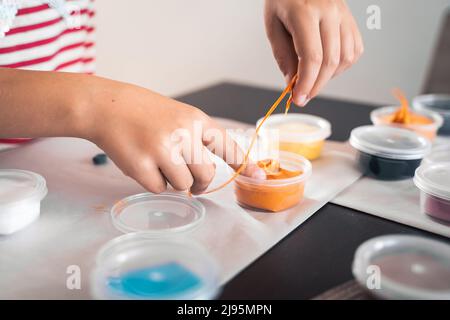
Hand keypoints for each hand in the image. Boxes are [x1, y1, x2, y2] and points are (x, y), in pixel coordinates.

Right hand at [87, 78, 263, 193]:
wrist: (107, 106)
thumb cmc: (144, 113)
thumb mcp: (178, 116)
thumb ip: (196, 140)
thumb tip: (206, 176)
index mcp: (195, 120)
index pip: (226, 144)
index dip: (243, 163)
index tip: (258, 177)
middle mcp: (183, 134)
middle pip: (206, 175)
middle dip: (200, 184)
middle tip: (191, 182)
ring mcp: (162, 150)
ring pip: (183, 185)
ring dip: (173, 181)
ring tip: (158, 161)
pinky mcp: (142, 166)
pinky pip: (159, 188)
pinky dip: (153, 182)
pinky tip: (142, 163)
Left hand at [264, 0, 363, 105]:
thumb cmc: (283, 0)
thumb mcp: (273, 26)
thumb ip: (284, 56)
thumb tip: (293, 83)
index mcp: (305, 11)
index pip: (312, 57)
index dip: (306, 83)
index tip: (298, 98)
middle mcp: (329, 11)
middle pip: (330, 61)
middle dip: (316, 85)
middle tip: (303, 96)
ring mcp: (344, 14)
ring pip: (346, 58)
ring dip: (329, 77)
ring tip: (313, 77)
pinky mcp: (351, 19)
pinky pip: (354, 50)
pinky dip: (342, 66)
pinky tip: (327, 66)